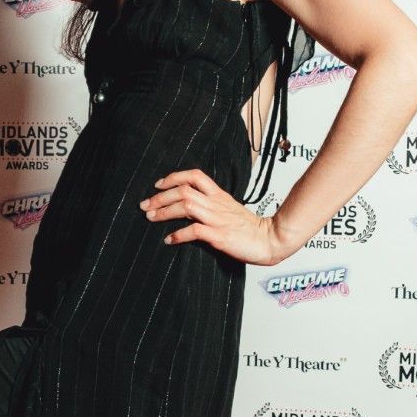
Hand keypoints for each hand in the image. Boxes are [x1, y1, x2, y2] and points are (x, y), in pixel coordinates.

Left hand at [138, 168, 307, 266]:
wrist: (271, 239)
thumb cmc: (251, 229)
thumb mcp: (229, 210)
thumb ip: (211, 206)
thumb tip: (189, 208)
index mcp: (219, 195)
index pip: (194, 176)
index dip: (173, 177)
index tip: (158, 185)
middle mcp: (216, 204)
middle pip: (183, 189)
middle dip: (160, 196)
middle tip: (145, 205)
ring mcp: (217, 219)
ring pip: (185, 205)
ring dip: (164, 211)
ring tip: (151, 217)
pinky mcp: (219, 235)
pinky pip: (194, 231)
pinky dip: (178, 235)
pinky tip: (169, 240)